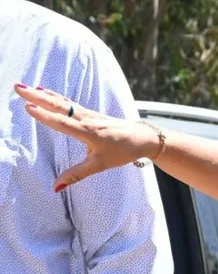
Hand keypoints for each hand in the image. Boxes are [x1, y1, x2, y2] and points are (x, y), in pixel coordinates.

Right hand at [13, 84, 158, 190]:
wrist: (143, 138)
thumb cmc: (123, 151)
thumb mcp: (100, 166)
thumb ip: (76, 175)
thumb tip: (55, 187)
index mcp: (88, 132)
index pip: (62, 122)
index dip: (45, 115)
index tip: (28, 107)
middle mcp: (87, 120)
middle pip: (59, 106)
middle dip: (37, 97)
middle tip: (18, 88)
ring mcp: (89, 114)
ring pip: (63, 102)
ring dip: (43, 94)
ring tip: (26, 86)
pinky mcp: (91, 113)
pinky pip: (69, 103)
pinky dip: (55, 96)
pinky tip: (45, 90)